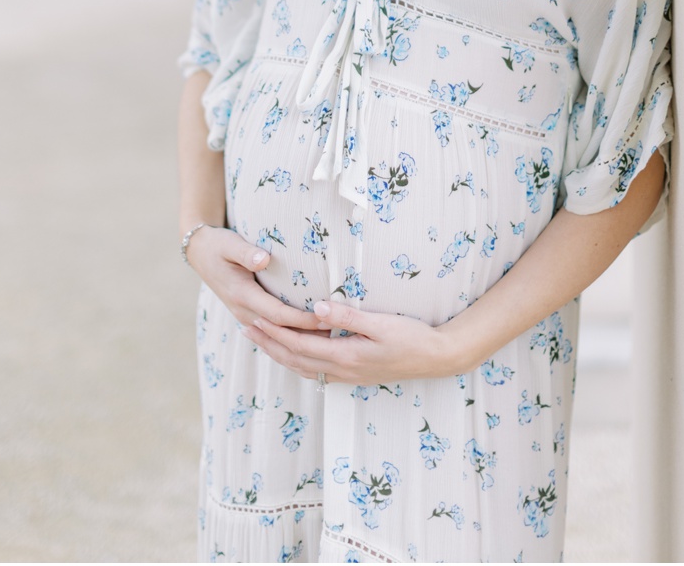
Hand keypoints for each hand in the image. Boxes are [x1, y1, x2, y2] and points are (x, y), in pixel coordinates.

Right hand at [187, 225, 326, 336]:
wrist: (200, 253)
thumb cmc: (219, 246)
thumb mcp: (229, 244)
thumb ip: (246, 252)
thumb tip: (263, 259)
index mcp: (242, 295)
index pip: (278, 314)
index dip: (302, 320)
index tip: (325, 318)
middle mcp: (243, 310)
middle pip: (281, 330)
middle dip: (308, 334)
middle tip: (337, 331)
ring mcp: (245, 315)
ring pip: (277, 334)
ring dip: (301, 337)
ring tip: (331, 337)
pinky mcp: (249, 314)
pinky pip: (272, 330)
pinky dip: (291, 334)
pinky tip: (311, 336)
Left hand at [242, 299, 462, 384]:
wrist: (437, 357)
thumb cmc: (413, 337)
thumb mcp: (382, 322)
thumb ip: (348, 317)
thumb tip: (315, 308)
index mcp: (345, 356)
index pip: (300, 344)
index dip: (275, 333)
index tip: (255, 319)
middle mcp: (341, 370)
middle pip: (295, 359)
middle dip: (269, 344)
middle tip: (246, 330)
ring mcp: (348, 376)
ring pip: (303, 368)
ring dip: (280, 354)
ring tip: (263, 341)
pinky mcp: (356, 375)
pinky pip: (317, 372)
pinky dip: (299, 362)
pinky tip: (296, 356)